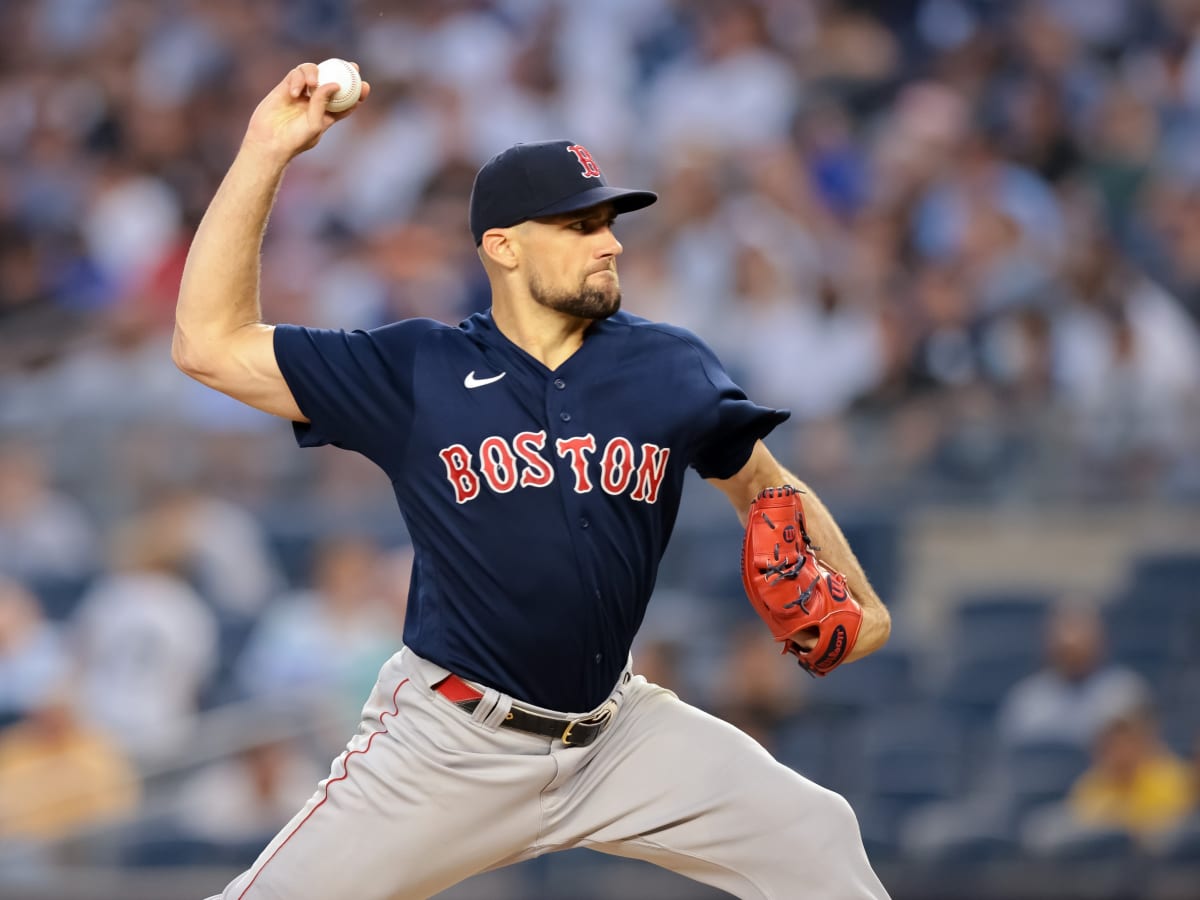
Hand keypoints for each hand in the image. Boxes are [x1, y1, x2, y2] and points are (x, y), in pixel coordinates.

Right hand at [242, 62, 370, 163]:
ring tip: (312, 85)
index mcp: (327, 115)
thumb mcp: (314, 123)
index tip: (365, 86)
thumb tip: (335, 83)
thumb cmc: (295, 139)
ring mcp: (301, 94)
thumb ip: (323, 102)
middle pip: (332, 80)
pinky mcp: (286, 87)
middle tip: (352, 66)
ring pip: (314, 73)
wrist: (269, 141)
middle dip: (344, 72)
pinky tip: (294, 93)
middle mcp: (315, 102)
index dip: (357, 92)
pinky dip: (298, 79)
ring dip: (316, 73)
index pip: (346, 101)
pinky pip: (296, 74)